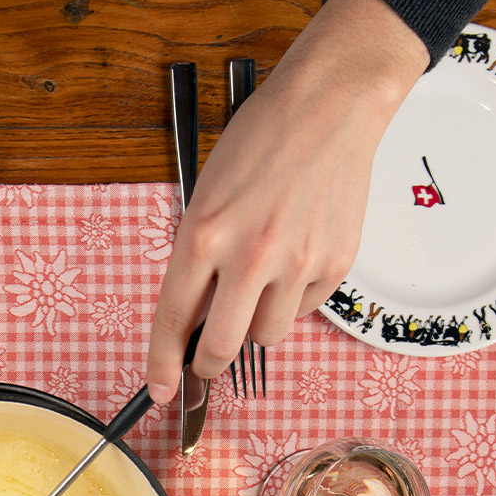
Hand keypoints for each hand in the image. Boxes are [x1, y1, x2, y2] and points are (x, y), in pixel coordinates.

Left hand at [144, 0, 427, 401]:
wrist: (329, 105)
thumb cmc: (260, 142)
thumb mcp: (206, 197)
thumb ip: (197, 259)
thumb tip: (193, 319)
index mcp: (204, 236)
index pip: (172, 320)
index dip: (162, 365)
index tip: (159, 390)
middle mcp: (250, 256)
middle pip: (221, 348)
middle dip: (207, 365)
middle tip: (206, 362)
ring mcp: (297, 263)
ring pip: (266, 336)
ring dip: (255, 325)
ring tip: (259, 283)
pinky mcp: (335, 264)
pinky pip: (304, 310)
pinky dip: (293, 300)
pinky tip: (294, 259)